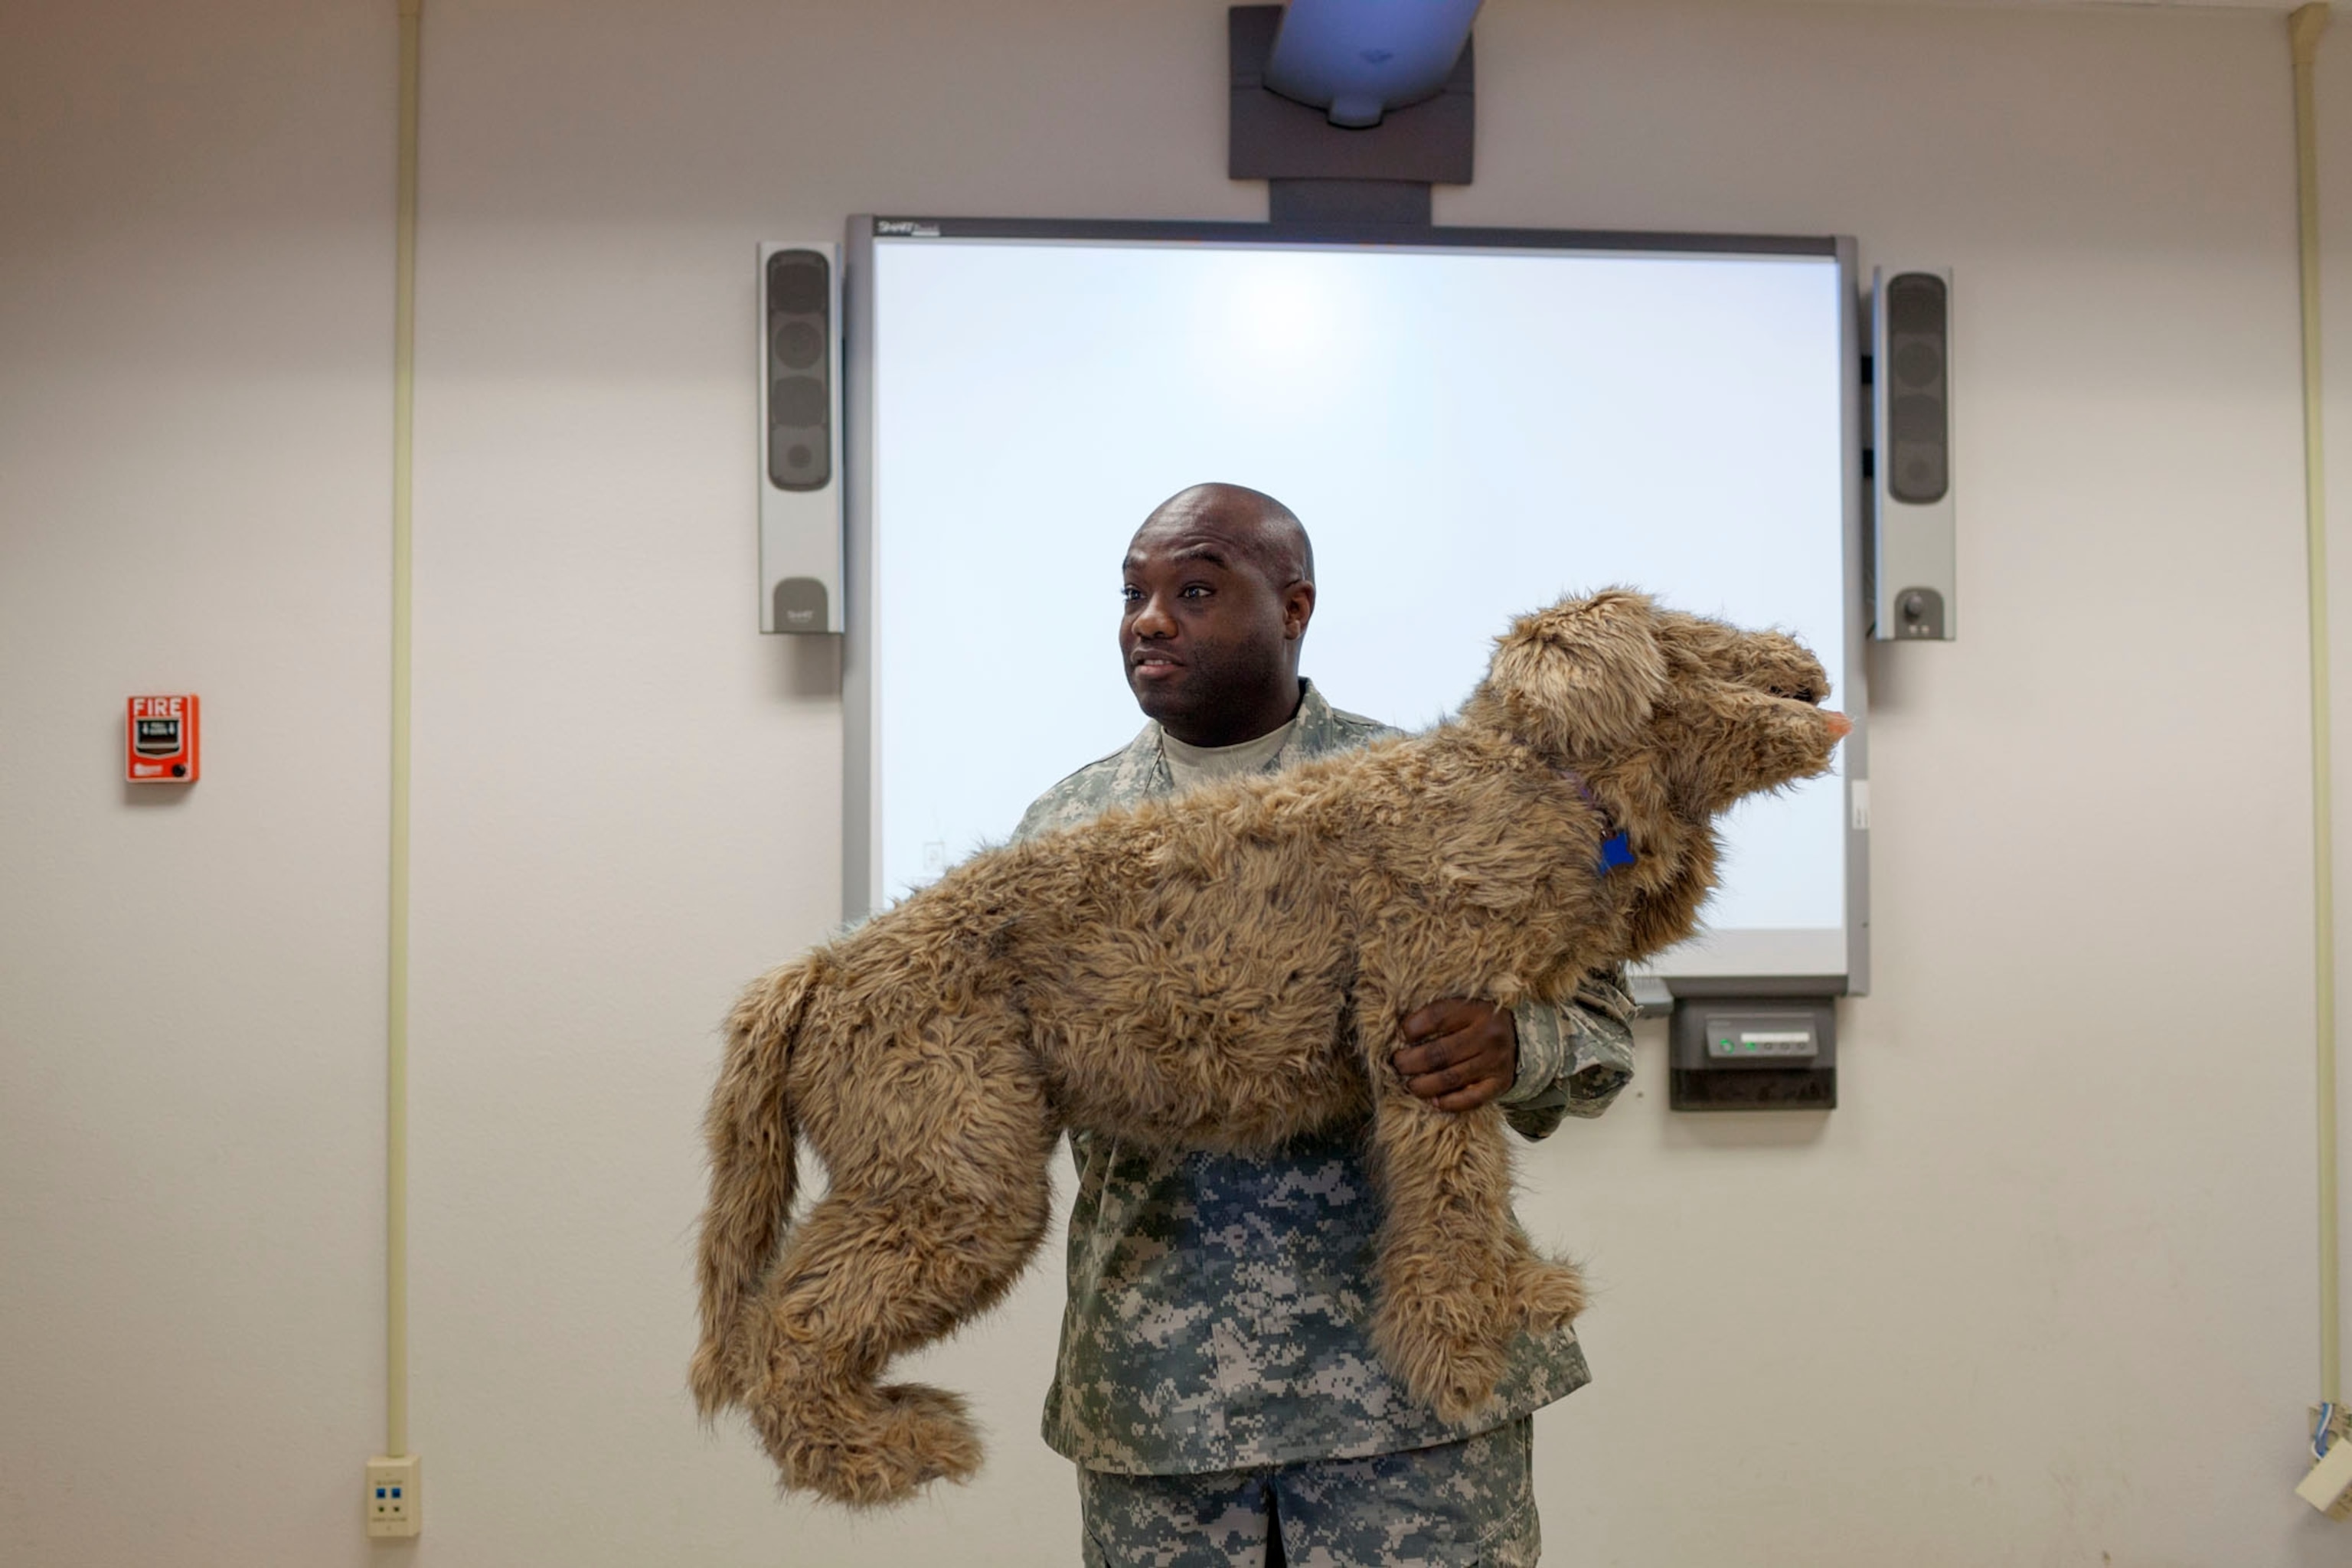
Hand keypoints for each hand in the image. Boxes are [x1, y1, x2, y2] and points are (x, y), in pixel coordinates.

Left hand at [1392, 999, 1517, 1112]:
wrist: (1521, 1039)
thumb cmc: (1479, 1023)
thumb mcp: (1465, 1009)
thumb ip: (1439, 1017)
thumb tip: (1402, 1034)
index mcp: (1476, 1011)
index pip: (1438, 1016)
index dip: (1413, 1027)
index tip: (1403, 1034)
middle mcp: (1487, 1036)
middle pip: (1439, 1053)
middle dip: (1410, 1062)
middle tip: (1397, 1064)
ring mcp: (1494, 1062)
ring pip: (1450, 1079)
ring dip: (1422, 1085)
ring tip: (1410, 1084)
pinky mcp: (1499, 1084)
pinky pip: (1469, 1099)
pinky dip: (1447, 1102)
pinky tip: (1433, 1100)